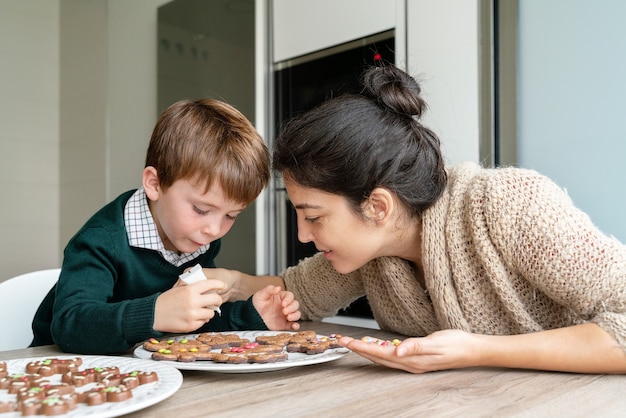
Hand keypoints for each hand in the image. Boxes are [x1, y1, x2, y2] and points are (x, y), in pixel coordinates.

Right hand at [154, 279, 226, 332]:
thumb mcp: (177, 288)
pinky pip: (203, 322)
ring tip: (201, 310)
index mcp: (189, 290)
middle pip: (215, 299)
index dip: (219, 284)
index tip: (223, 285)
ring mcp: (192, 315)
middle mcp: (193, 302)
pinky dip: (201, 320)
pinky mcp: (191, 326)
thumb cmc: (165, 301)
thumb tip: (204, 283)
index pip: (210, 284)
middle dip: (217, 300)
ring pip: (211, 313)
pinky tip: (194, 317)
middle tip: (216, 301)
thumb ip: (191, 285)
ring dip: (208, 311)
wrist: (153, 314)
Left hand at [252, 285, 300, 330]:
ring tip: (288, 317)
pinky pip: (293, 325)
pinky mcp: (284, 324)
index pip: (290, 296)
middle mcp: (285, 306)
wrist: (252, 317)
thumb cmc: (257, 304)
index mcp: (281, 298)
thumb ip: (269, 290)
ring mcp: (286, 315)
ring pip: (296, 314)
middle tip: (284, 311)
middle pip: (295, 304)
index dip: (289, 299)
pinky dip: (296, 326)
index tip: (283, 303)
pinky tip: (294, 326)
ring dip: (295, 315)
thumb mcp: (261, 295)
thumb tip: (278, 288)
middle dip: (292, 308)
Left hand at [339, 330, 477, 372]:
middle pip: (378, 357)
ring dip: (367, 351)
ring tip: (353, 344)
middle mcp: (410, 364)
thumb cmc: (457, 344)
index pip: (381, 354)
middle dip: (359, 349)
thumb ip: (417, 346)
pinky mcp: (416, 358)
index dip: (362, 348)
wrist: (473, 350)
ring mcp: (413, 363)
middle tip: (342, 341)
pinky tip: (375, 346)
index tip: (347, 342)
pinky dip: (380, 351)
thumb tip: (399, 353)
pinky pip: (392, 356)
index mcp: (413, 360)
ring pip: (384, 358)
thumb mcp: (437, 342)